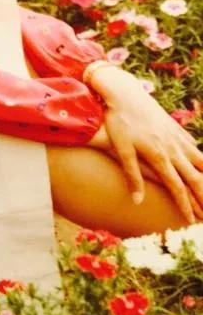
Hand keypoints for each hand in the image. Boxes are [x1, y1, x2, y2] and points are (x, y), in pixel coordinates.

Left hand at [87, 66, 202, 223]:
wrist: (125, 94)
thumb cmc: (119, 122)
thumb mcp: (121, 150)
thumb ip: (131, 176)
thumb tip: (138, 201)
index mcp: (159, 156)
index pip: (176, 186)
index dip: (185, 204)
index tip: (191, 219)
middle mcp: (172, 148)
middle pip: (193, 177)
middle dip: (202, 196)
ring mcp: (176, 137)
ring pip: (199, 161)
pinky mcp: (175, 127)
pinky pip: (193, 146)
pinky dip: (201, 158)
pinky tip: (202, 164)